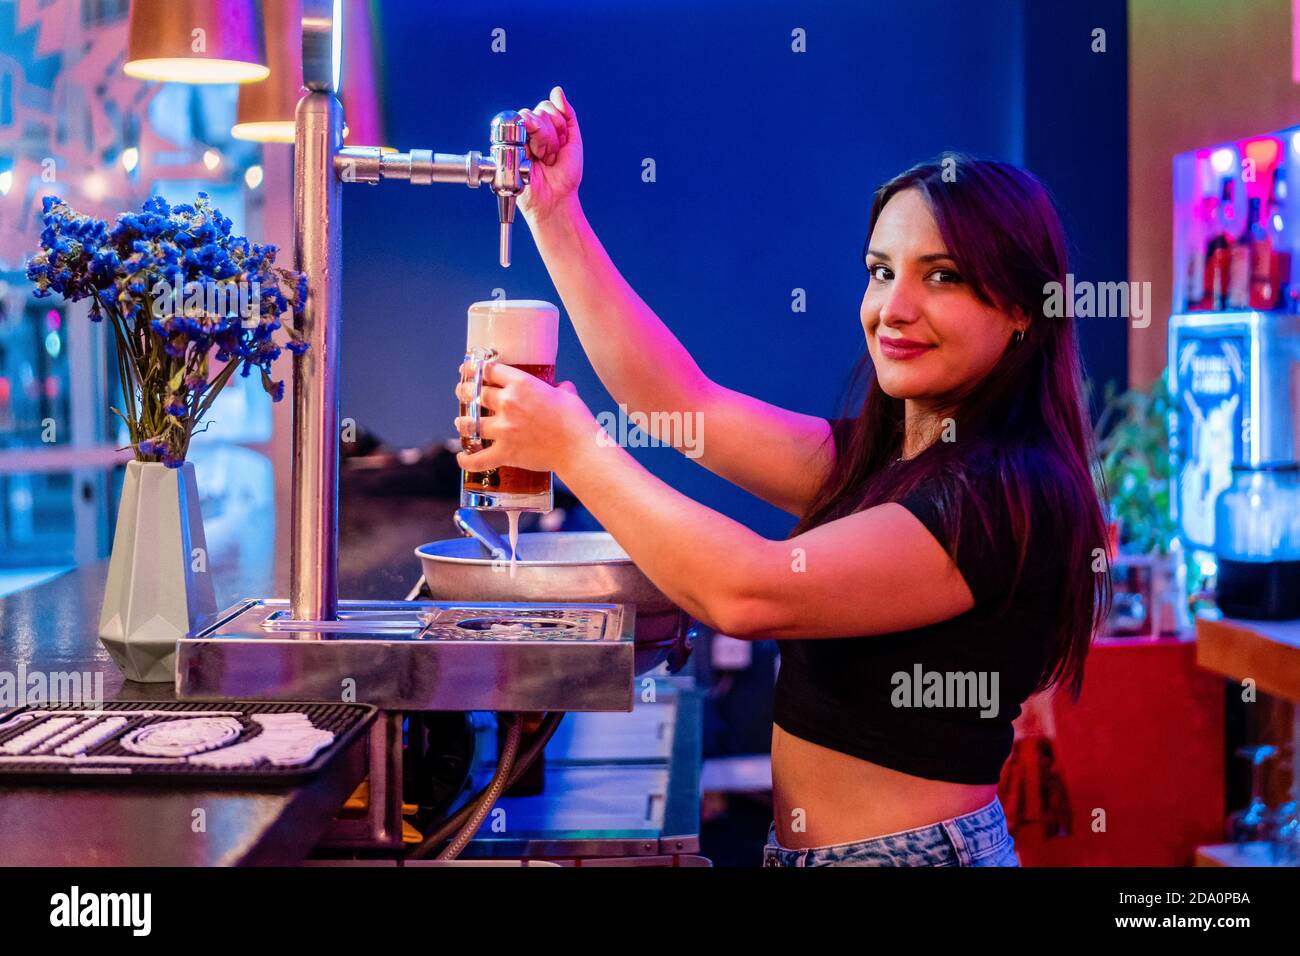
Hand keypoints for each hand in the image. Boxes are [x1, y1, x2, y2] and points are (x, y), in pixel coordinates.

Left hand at [454, 360, 594, 474]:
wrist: (578, 448)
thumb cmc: (576, 420)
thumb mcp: (568, 394)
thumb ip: (558, 388)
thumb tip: (559, 388)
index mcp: (522, 384)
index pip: (490, 371)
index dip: (475, 368)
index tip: (468, 368)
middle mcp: (508, 403)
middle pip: (476, 394)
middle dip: (465, 392)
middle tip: (462, 392)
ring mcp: (504, 430)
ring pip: (470, 424)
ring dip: (463, 422)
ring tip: (461, 422)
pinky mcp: (505, 453)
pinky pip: (478, 459)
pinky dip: (467, 460)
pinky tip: (462, 456)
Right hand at [517, 86, 582, 224]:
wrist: (555, 198)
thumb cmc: (564, 176)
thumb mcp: (573, 141)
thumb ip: (567, 114)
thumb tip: (557, 90)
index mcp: (544, 128)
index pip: (548, 107)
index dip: (558, 124)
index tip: (561, 147)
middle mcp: (529, 131)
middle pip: (540, 111)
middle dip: (553, 135)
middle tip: (552, 155)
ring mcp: (518, 138)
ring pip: (530, 118)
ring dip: (544, 141)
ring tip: (544, 159)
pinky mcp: (507, 146)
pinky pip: (520, 130)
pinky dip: (533, 145)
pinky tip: (533, 158)